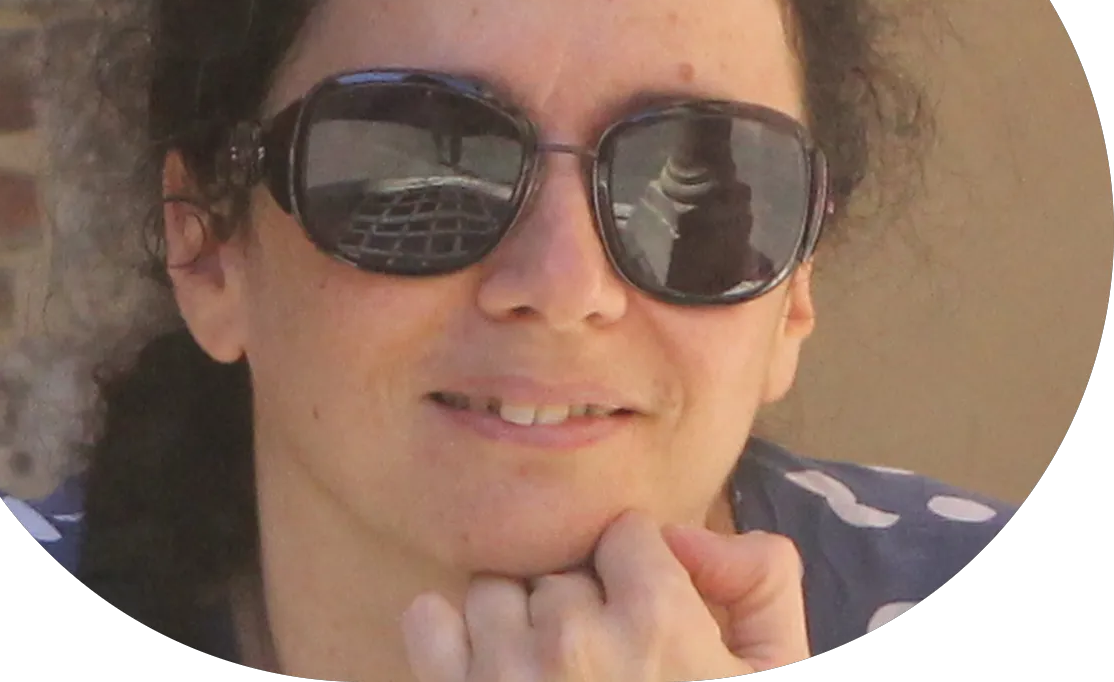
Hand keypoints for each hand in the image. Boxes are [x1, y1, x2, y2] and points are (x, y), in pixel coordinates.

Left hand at [400, 509, 809, 680]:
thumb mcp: (773, 676)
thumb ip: (759, 580)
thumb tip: (682, 533)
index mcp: (658, 624)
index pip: (625, 535)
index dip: (639, 573)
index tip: (643, 616)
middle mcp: (572, 639)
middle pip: (560, 571)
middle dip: (580, 607)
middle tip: (602, 670)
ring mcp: (503, 674)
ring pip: (495, 591)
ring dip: (516, 625)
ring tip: (546, 680)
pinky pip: (428, 620)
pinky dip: (451, 641)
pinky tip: (491, 678)